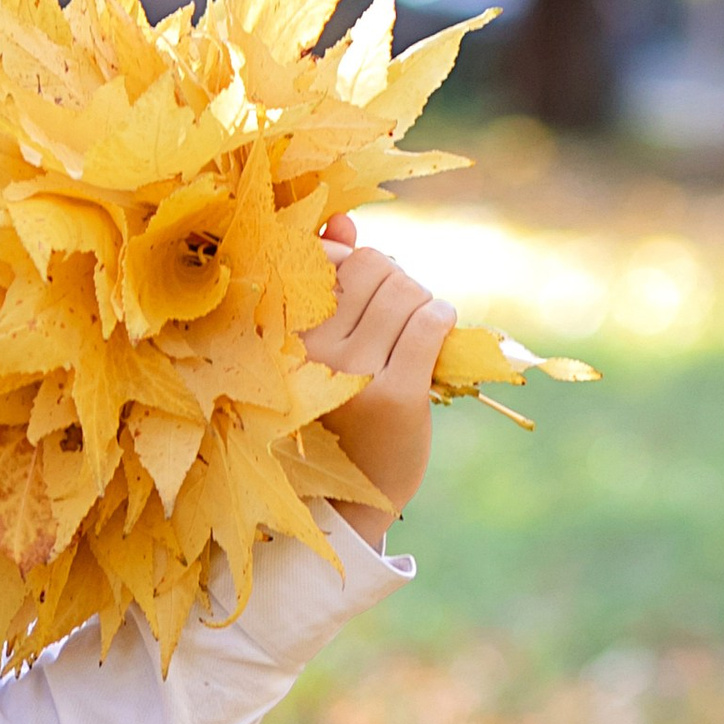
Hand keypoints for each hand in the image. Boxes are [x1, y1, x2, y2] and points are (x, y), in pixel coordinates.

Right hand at [302, 218, 454, 542]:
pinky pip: (432, 323)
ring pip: (408, 290)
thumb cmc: (329, 415)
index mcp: (281, 335)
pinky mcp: (395, 395)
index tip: (362, 294)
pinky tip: (437, 335)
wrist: (345, 501)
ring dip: (422, 303)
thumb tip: (344, 222)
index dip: (355, 264)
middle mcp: (310, 350)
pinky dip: (442, 319)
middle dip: (397, 283)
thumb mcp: (314, 349)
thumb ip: (325, 282)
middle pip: (377, 267)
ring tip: (414, 332)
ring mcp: (353, 373)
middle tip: (396, 317)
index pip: (329, 258)